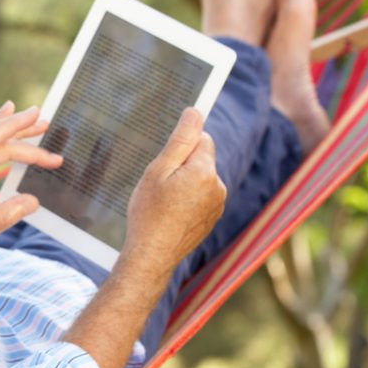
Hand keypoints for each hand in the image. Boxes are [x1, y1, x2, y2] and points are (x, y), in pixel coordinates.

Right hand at [121, 108, 225, 282]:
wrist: (152, 255)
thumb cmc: (149, 213)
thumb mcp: (158, 171)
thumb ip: (180, 140)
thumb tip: (195, 112)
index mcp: (205, 171)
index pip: (202, 139)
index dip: (181, 145)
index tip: (166, 158)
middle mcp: (218, 186)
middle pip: (202, 159)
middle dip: (182, 165)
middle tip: (159, 184)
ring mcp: (217, 205)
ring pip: (200, 178)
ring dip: (185, 182)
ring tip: (163, 202)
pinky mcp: (212, 218)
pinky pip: (201, 196)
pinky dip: (187, 199)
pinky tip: (170, 214)